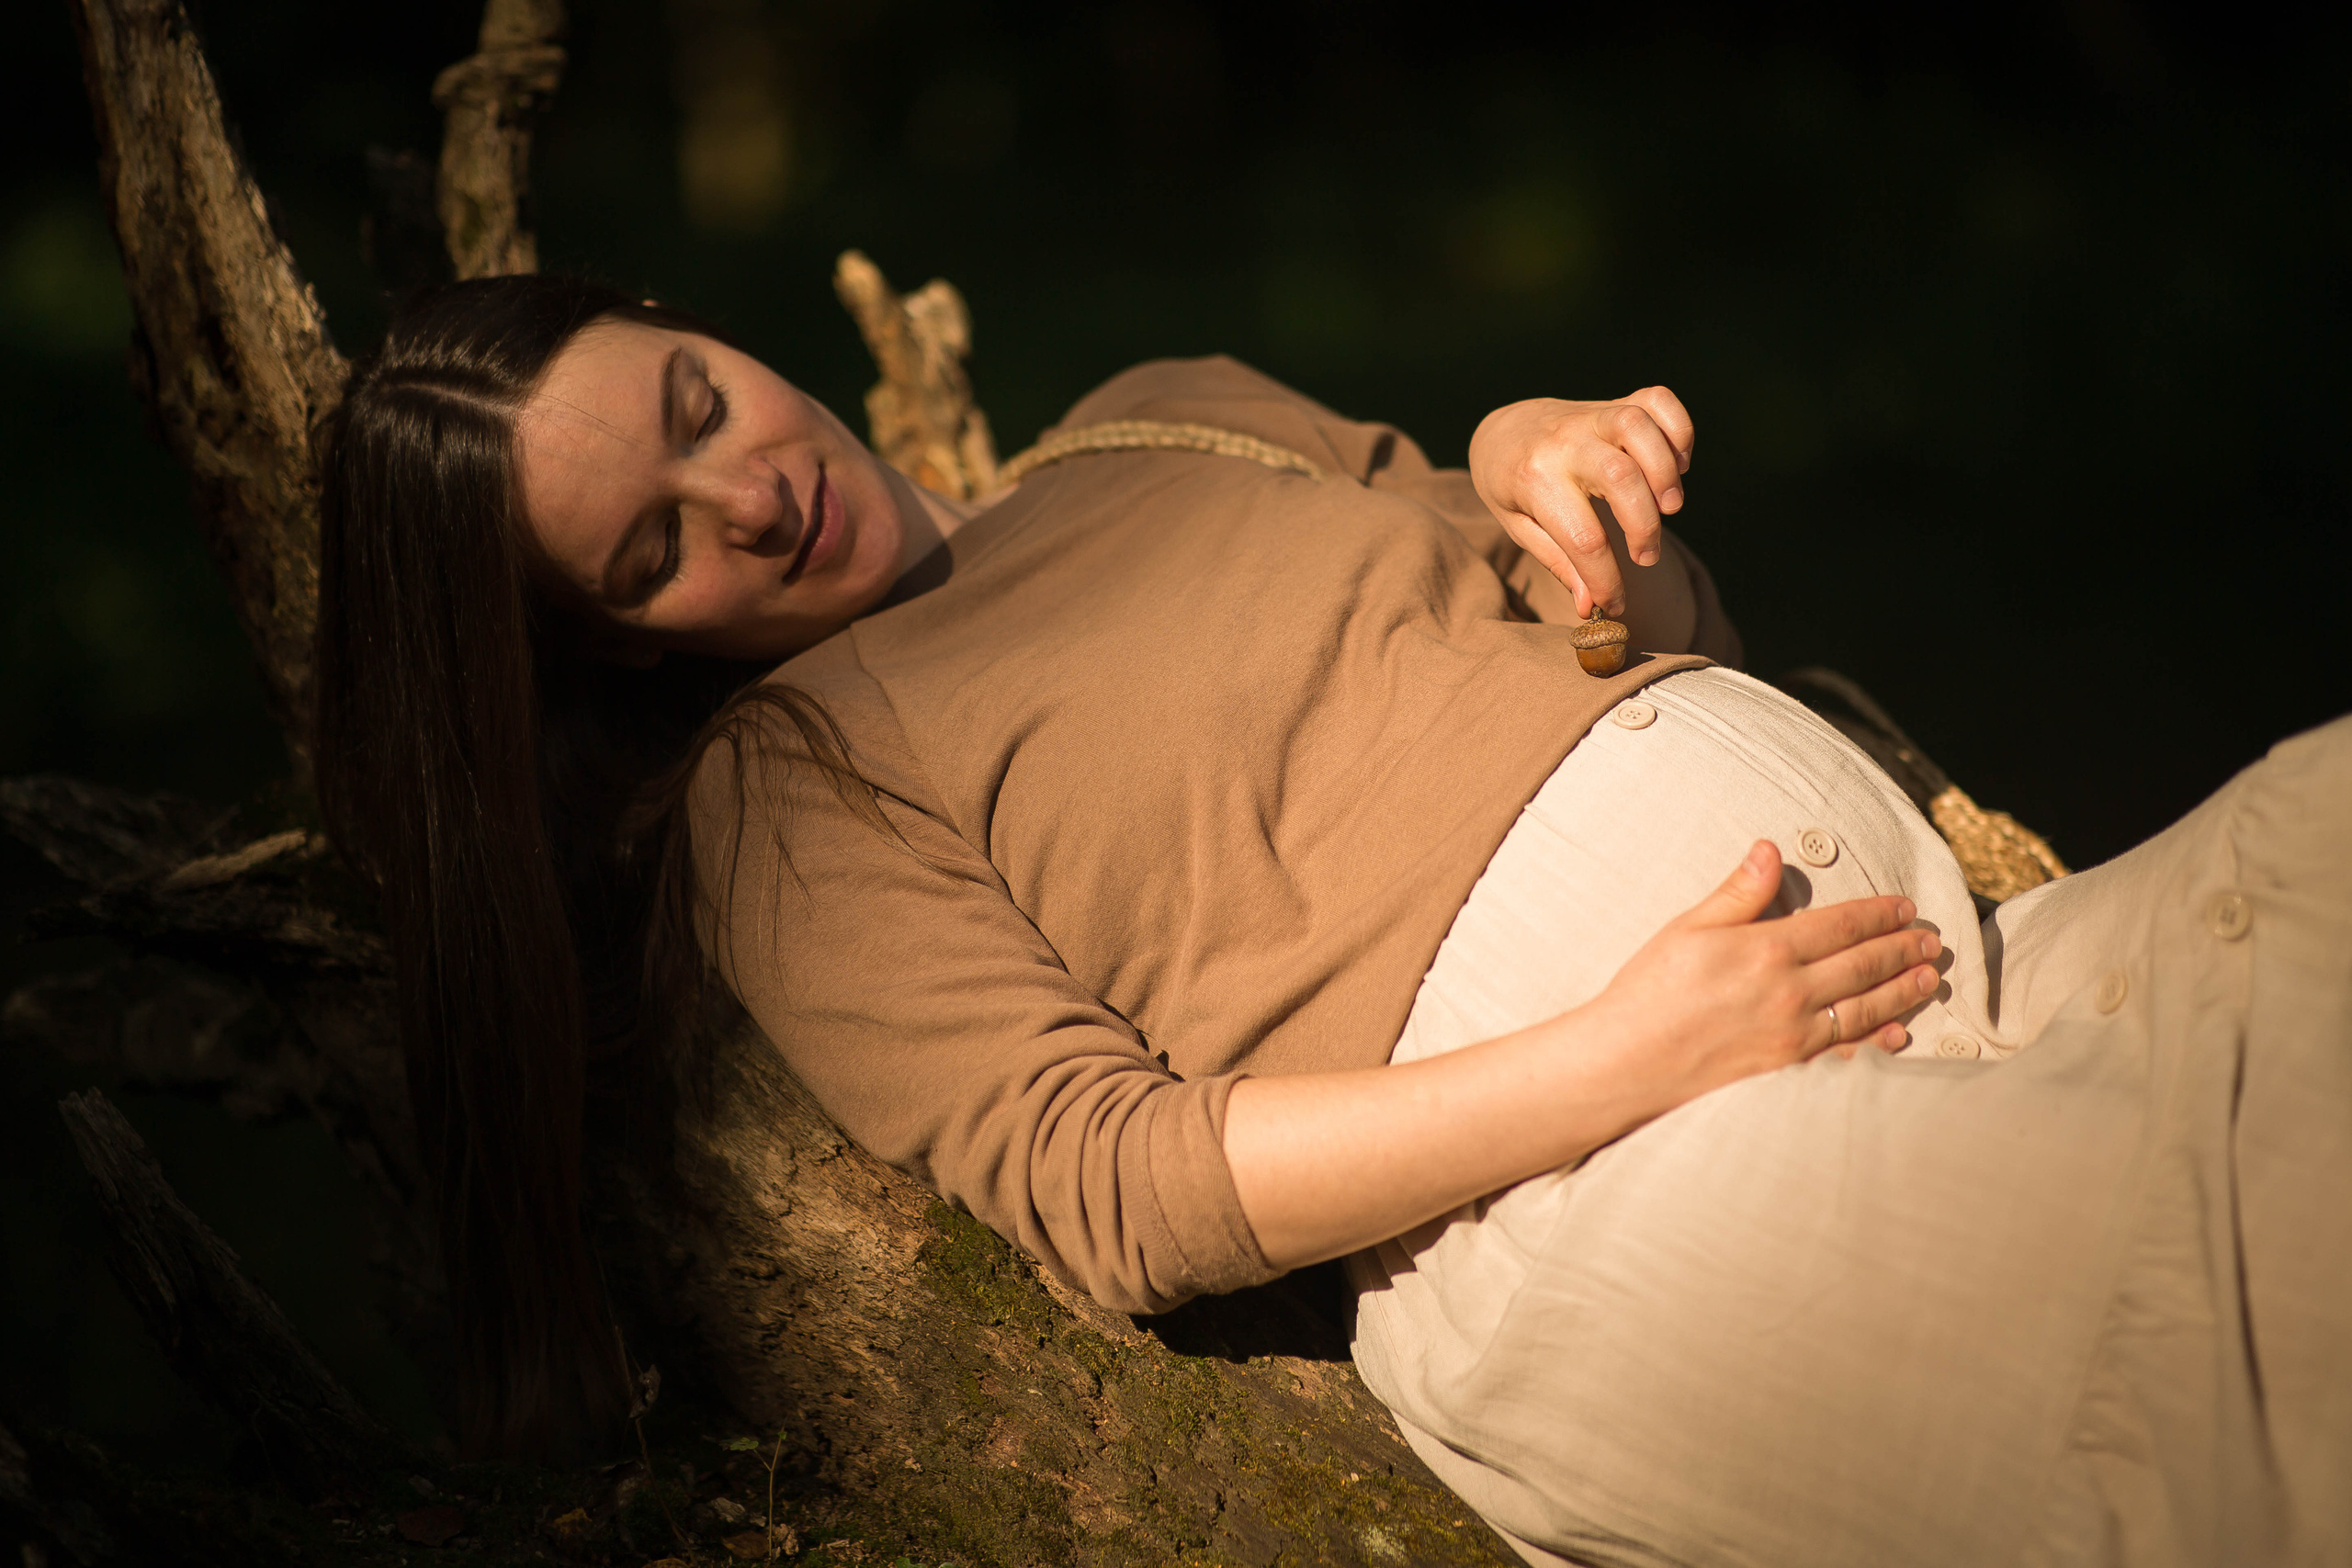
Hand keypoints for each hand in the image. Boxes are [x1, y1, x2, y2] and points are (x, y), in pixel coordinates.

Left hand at [1467, 389, 1694, 617]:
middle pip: (1619, 476)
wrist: (1503, 431)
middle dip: (1644, 526)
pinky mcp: (1615, 402)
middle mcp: (1563, 442)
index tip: (1615, 603)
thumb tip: (1591, 606)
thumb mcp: (1521, 528)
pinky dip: (1679, 431)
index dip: (1606, 580)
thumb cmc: (1513, 488)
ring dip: (1664, 472)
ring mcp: (1590, 416)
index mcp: (1533, 480)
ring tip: (1669, 507)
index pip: (1583, 538)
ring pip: (1637, 426)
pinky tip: (1676, 465)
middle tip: (1645, 555)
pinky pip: (1658, 400)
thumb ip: (1559, 563)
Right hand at [1580, 840, 1940, 1110]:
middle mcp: (1790, 991)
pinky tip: (1898, 1033)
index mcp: (1767, 949)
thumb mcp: (1687, 928)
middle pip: (1863, 964)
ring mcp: (1794, 1034)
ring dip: (1902, 990)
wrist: (1627, 1061)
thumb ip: (1738, 892)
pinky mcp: (1788, 1067)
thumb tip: (1769, 850)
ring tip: (1927, 977)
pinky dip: (1878, 1041)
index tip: (1905, 907)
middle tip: (1932, 940)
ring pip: (1865, 1007)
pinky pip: (1847, 1052)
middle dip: (1901, 949)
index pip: (1841, 924)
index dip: (1878, 914)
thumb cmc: (1649, 990)